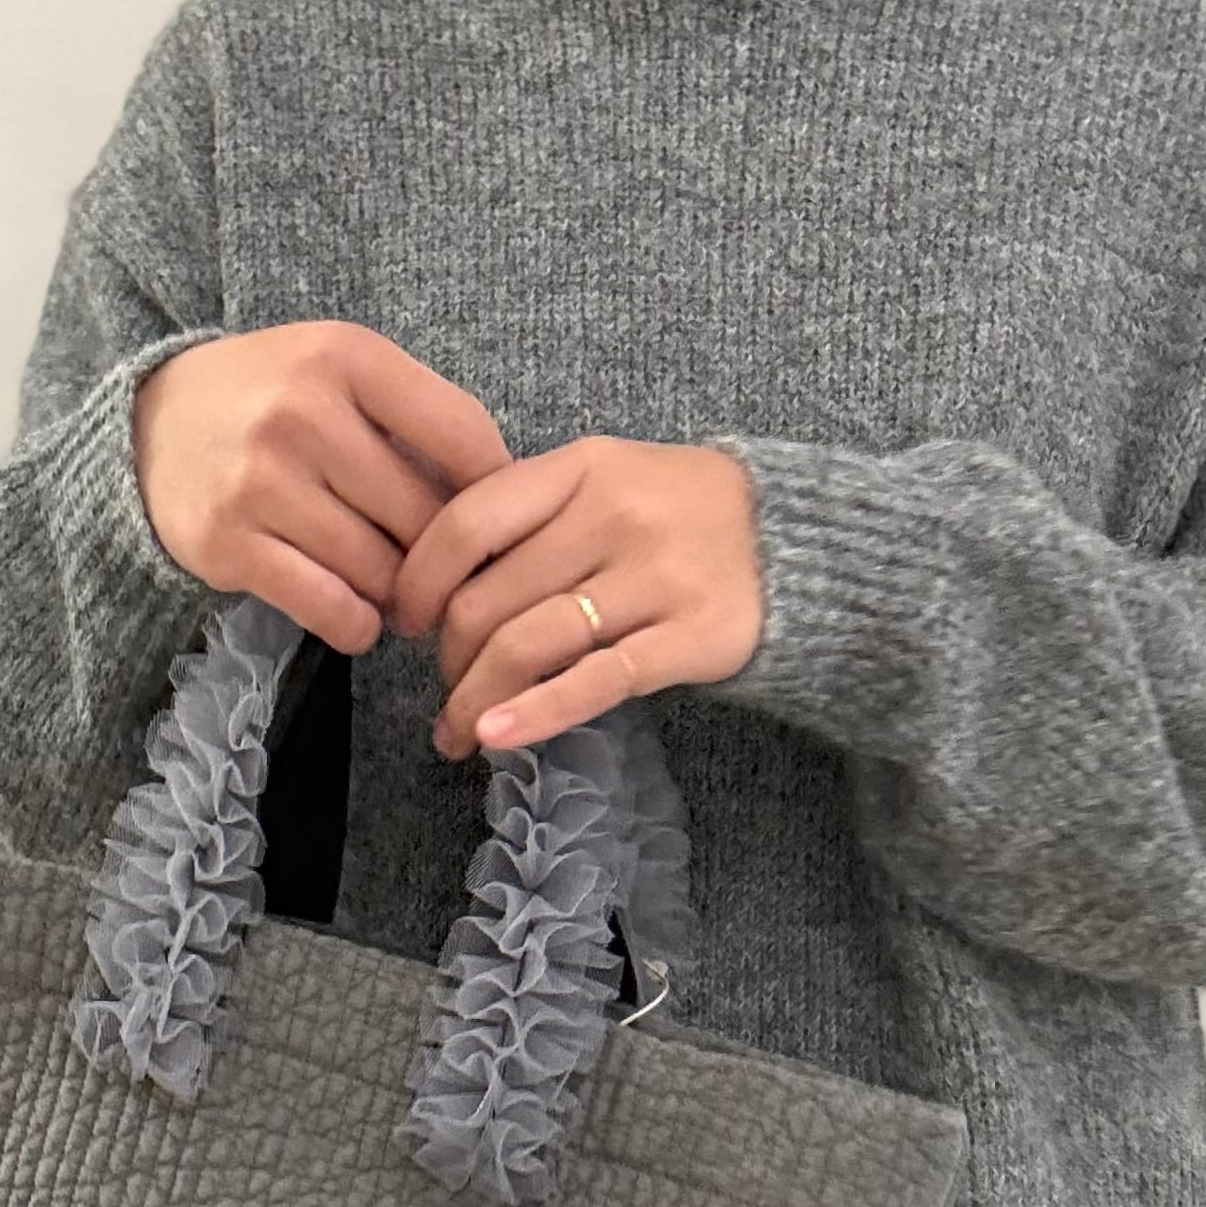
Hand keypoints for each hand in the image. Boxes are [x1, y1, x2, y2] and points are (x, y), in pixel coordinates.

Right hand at [131, 321, 513, 658]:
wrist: (149, 425)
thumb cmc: (270, 400)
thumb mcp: (340, 371)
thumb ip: (417, 416)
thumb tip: (504, 497)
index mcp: (345, 357)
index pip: (464, 437)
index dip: (495, 492)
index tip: (494, 521)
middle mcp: (301, 413)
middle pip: (425, 519)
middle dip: (441, 558)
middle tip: (438, 574)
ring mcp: (260, 482)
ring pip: (381, 571)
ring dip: (397, 596)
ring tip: (392, 591)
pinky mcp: (229, 545)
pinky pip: (331, 609)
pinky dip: (356, 625)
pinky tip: (355, 616)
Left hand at [382, 436, 765, 756]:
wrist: (798, 537)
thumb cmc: (679, 513)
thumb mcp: (607, 480)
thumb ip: (532, 513)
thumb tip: (434, 578)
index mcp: (581, 468)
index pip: (466, 524)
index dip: (419, 582)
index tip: (407, 620)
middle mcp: (613, 517)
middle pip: (488, 601)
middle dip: (448, 660)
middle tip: (445, 691)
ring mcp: (653, 579)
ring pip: (528, 646)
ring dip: (475, 701)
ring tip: (457, 734)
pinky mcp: (687, 639)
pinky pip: (593, 682)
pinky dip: (535, 714)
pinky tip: (495, 739)